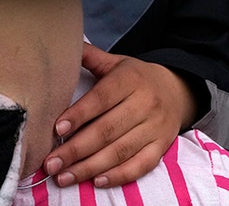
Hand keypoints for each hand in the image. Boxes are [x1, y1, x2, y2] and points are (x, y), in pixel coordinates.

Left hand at [43, 44, 194, 188]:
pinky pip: (140, 165)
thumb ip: (90, 57)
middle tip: (52, 163)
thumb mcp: (116, 62)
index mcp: (130, 79)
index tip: (57, 129)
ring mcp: (155, 127)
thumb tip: (60, 48)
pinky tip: (96, 181)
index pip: (102, 98)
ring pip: (120, 151)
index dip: (80, 114)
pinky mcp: (162, 146)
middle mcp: (145, 103)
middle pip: (107, 130)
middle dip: (76, 149)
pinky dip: (119, 176)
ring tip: (64, 177)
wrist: (177, 90)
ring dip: (89, 167)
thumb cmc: (135, 78)